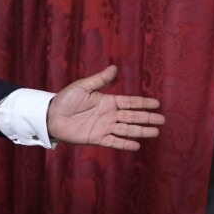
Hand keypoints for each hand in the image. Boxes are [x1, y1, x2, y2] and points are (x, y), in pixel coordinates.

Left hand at [46, 65, 164, 150]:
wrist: (50, 116)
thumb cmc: (65, 99)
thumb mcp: (83, 86)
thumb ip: (100, 79)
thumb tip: (115, 68)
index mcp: (109, 101)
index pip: (131, 102)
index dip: (144, 103)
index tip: (157, 104)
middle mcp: (110, 115)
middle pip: (133, 117)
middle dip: (148, 118)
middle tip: (162, 120)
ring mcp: (105, 127)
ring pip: (127, 130)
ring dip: (141, 131)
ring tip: (156, 133)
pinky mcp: (97, 138)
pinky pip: (114, 141)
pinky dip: (125, 144)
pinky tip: (137, 146)